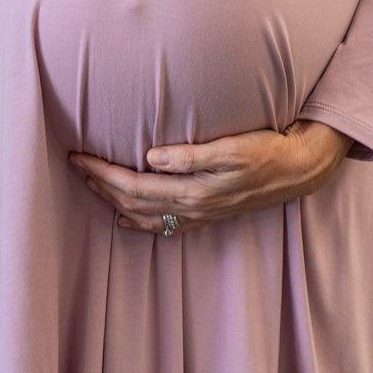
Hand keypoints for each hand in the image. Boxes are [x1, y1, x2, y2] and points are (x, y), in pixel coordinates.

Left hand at [67, 120, 351, 232]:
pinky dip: (138, 222)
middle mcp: (192, 207)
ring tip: (90, 185)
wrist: (297, 171)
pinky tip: (125, 217)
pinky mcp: (207, 215)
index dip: (102, 173)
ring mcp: (199, 215)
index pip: (134, 184)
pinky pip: (162, 225)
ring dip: (112, 202)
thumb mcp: (233, 147)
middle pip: (132, 202)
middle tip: (75, 165)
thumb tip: (150, 157)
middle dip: (99, 185)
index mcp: (193, 190)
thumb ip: (191, 155)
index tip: (79, 157)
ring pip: (143, 215)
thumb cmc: (266, 151)